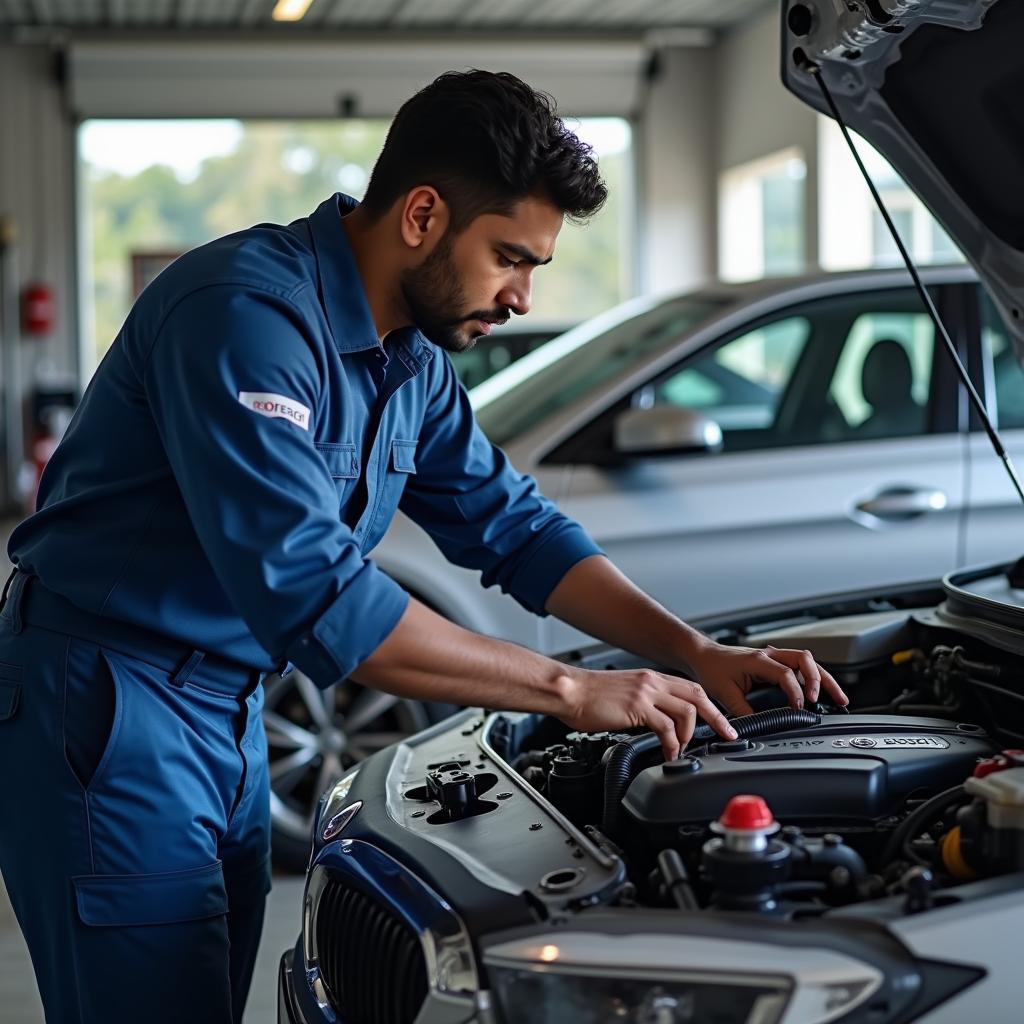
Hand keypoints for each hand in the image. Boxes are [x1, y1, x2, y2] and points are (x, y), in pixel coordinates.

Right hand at [559, 667, 739, 760]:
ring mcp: (645, 693)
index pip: (691, 688)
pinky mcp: (637, 707)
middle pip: (698, 696)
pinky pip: (666, 728)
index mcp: (650, 678)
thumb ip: (644, 703)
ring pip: (687, 712)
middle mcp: (652, 681)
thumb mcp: (624, 693)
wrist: (568, 690)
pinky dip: (672, 744)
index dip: (710, 706)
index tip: (721, 722)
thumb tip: (656, 722)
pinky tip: (668, 754)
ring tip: (682, 750)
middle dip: (717, 718)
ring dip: (689, 735)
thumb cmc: (588, 695)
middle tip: (727, 735)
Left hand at [687, 641, 847, 717]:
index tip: (800, 708)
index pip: (787, 674)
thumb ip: (742, 711)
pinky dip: (814, 677)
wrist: (703, 655)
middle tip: (831, 699)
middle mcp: (769, 655)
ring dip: (823, 678)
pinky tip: (822, 691)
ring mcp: (774, 657)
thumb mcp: (724, 693)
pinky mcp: (775, 661)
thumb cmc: (711, 669)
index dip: (796, 692)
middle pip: (805, 661)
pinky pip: (801, 666)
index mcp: (758, 660)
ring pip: (807, 661)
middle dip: (821, 680)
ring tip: (839, 697)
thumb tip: (756, 728)